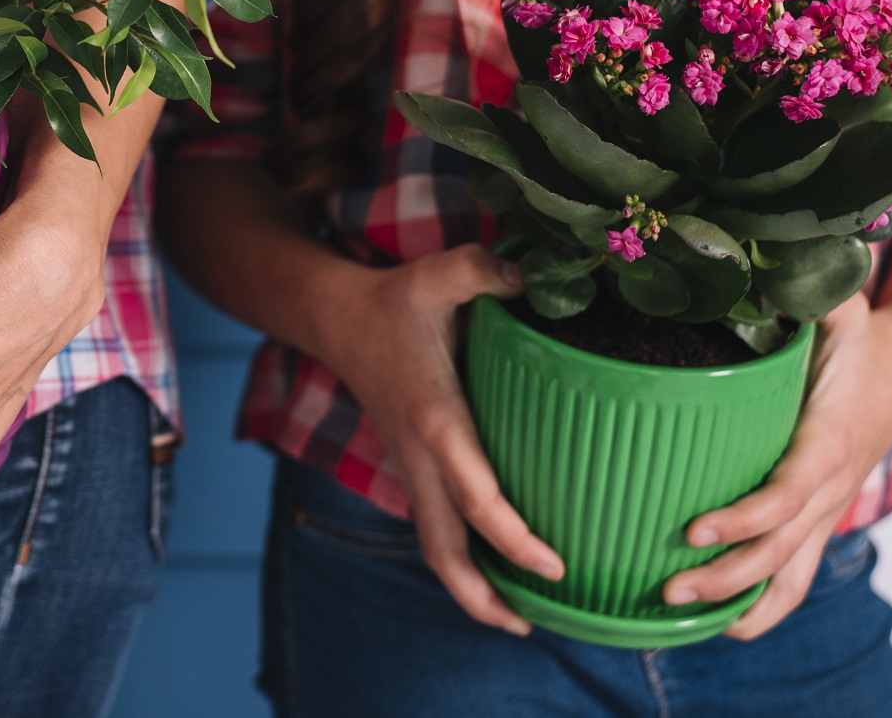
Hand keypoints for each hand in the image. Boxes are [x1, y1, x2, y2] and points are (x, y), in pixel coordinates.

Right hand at [319, 245, 564, 634]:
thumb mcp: (440, 274)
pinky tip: (500, 573)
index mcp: (435, 418)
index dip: (513, 538)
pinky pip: (436, 528)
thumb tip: (545, 274)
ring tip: (521, 619)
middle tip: (532, 622)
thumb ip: (487, 270)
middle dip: (483, 596)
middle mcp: (420, 455)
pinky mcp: (412, 468)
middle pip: (443, 549)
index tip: (555, 566)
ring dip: (470, 590)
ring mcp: (411, 467)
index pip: (474, 495)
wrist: (336, 319)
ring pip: (435, 548)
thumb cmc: (395, 299)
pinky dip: (464, 561)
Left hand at [662, 294, 891, 638]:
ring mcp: (828, 506)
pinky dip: (762, 603)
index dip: (744, 519)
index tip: (694, 529)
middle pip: (781, 549)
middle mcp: (831, 483)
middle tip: (665, 588)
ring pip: (791, 574)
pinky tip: (717, 620)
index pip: (787, 492)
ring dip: (740, 601)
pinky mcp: (820, 514)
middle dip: (725, 576)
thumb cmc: (859, 332)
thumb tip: (751, 259)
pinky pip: (795, 572)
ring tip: (678, 615)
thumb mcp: (836, 305)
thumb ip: (801, 290)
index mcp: (828, 438)